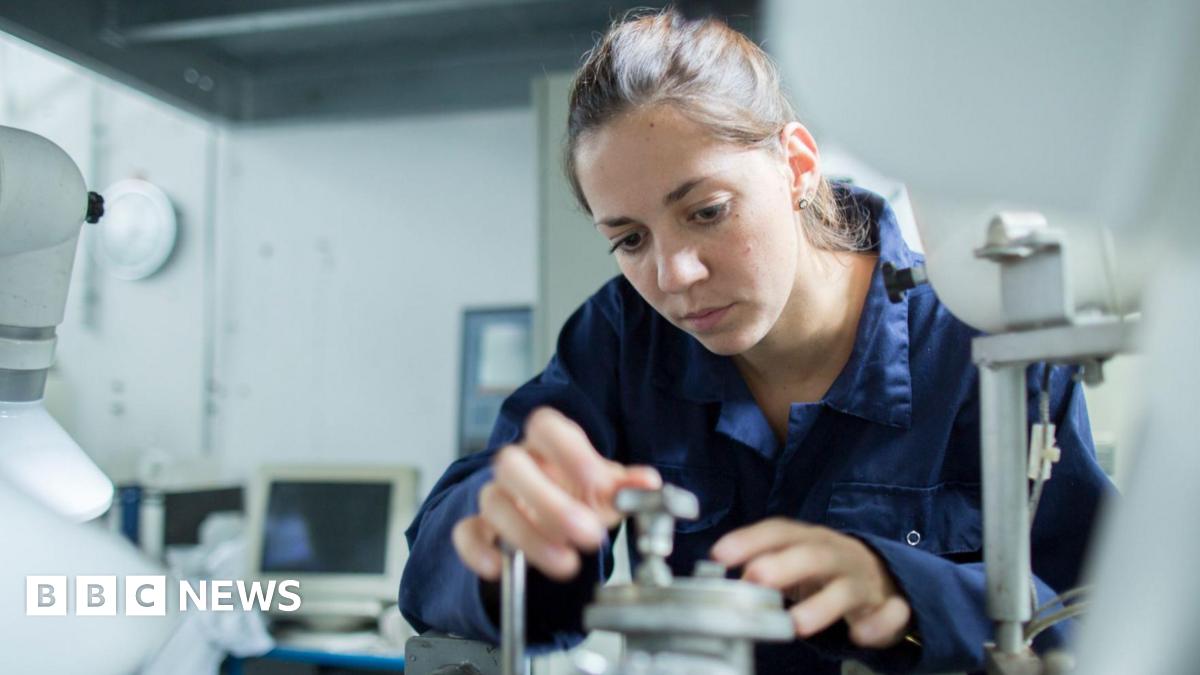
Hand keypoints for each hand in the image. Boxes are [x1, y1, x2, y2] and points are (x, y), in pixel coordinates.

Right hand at [452, 407, 661, 581]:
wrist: (553, 516)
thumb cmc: (578, 493)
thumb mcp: (606, 488)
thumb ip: (626, 485)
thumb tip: (649, 483)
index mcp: (547, 443)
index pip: (544, 426)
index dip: (567, 449)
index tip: (596, 479)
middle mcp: (516, 464)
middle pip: (510, 464)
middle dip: (548, 501)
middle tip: (588, 533)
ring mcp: (495, 494)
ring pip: (493, 503)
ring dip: (529, 535)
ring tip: (567, 564)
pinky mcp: (480, 527)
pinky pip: (465, 533)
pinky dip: (478, 551)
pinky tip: (499, 568)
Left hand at [711, 518, 911, 648]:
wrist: (883, 577)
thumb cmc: (824, 570)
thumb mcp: (793, 561)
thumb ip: (762, 567)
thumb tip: (724, 579)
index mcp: (810, 539)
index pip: (780, 532)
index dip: (750, 539)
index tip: (719, 553)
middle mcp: (837, 554)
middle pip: (813, 555)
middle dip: (783, 565)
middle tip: (754, 578)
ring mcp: (864, 580)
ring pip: (847, 589)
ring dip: (823, 605)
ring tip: (798, 625)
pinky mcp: (889, 607)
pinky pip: (891, 614)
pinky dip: (878, 624)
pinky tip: (860, 635)